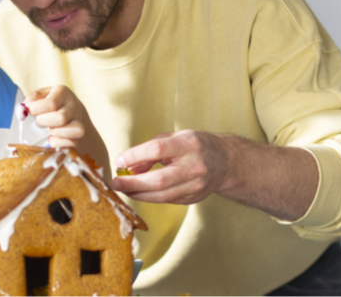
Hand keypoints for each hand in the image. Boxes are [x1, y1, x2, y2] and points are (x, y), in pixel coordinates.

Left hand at [24, 85, 87, 147]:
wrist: (70, 108)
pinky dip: (58, 143)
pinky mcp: (78, 136)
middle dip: (44, 121)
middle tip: (39, 120)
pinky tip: (52, 138)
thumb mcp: (42, 95)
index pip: (51, 103)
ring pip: (74, 130)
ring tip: (49, 129)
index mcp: (63, 93)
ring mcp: (79, 121)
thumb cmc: (52, 102)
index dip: (36, 109)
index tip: (29, 110)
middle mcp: (73, 106)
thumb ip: (32, 99)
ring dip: (55, 132)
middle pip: (61, 118)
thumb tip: (24, 108)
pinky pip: (71, 143)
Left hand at [111, 130, 230, 204]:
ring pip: (162, 195)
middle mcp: (195, 165)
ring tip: (123, 189)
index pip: (158, 150)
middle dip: (133, 184)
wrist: (225, 161)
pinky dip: (150, 197)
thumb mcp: (173, 139)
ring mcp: (196, 185)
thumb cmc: (193, 146)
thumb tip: (127, 167)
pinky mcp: (194, 198)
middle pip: (159, 179)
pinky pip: (167, 200)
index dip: (135, 156)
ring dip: (138, 194)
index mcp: (189, 144)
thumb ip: (150, 150)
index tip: (119, 161)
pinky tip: (139, 193)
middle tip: (115, 183)